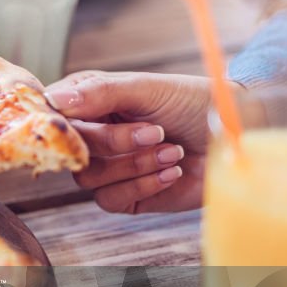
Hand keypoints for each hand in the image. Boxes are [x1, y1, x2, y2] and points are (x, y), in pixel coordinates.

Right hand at [44, 70, 220, 213]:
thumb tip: (54, 99)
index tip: (92, 121)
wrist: (233, 134)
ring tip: (171, 150)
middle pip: (72, 149)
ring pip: (88, 177)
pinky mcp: (123, 195)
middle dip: (115, 143)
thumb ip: (100, 92)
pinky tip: (171, 171)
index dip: (63, 124)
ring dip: (134, 165)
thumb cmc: (191, 102)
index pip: (53, 116)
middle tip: (156, 131)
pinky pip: (109, 199)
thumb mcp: (146, 87)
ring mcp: (105, 167)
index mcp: (87, 103)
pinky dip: (142, 185)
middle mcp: (90, 136)